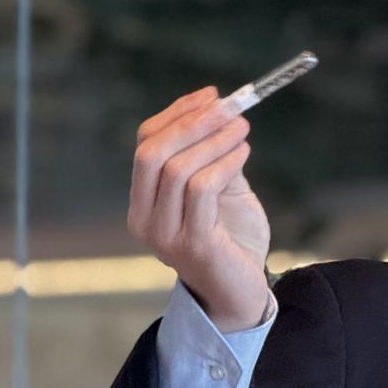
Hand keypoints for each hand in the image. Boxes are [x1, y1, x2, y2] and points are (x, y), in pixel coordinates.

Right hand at [128, 86, 271, 332]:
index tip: (211, 95)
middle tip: (229, 106)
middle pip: (152, 153)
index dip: (177, 114)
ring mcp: (164, 234)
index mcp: (143, 203)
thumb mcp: (221, 190)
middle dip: (191, 122)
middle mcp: (145, 219)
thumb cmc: (231, 239)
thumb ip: (212, 156)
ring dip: (213, 140)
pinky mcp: (193, 244)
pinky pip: (202, 190)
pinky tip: (243, 153)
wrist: (242, 293)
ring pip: (177, 169)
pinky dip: (224, 163)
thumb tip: (218, 108)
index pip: (145, 145)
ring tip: (242, 128)